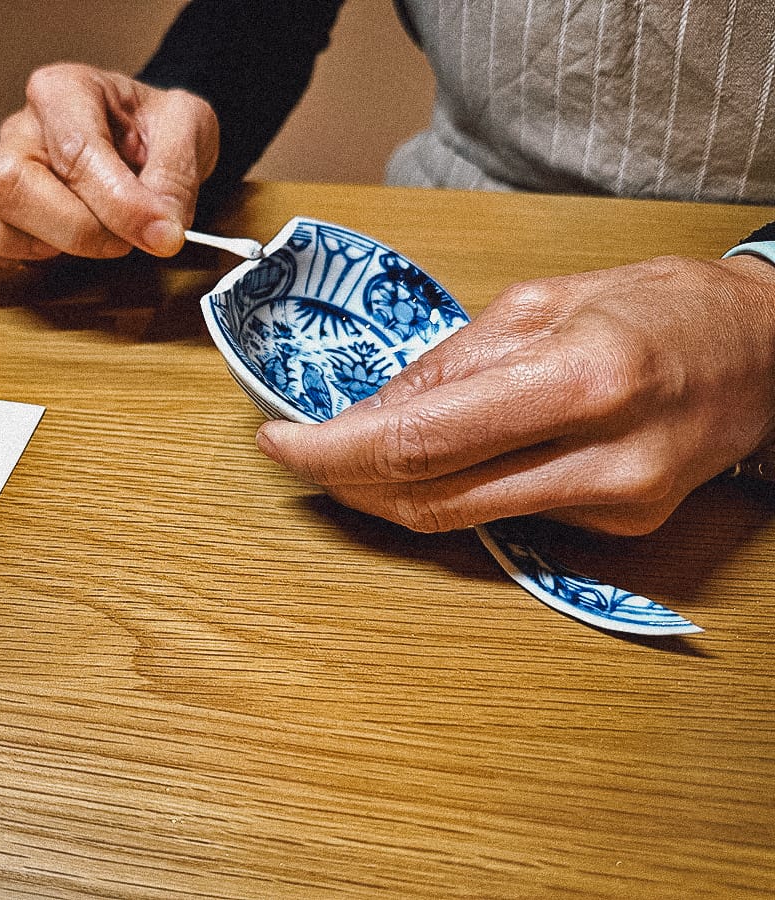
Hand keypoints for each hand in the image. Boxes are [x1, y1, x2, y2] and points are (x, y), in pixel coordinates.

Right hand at [0, 63, 218, 274]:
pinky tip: (36, 259)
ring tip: (74, 246)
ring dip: (25, 247)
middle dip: (73, 231)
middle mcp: (21, 127)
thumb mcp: (190, 130)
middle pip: (10, 184)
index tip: (162, 235)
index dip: (120, 205)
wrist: (144, 138)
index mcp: (66, 91)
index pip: (75, 153)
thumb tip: (159, 228)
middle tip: (121, 243)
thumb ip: (177, 175)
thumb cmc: (156, 130)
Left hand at [256, 254, 774, 534]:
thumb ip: (450, 365)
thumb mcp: (542, 302)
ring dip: (384, 495)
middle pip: (427, 498)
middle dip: (344, 480)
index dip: (331, 450)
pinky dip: (450, 494)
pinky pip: (503, 518)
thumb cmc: (661, 307)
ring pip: (456, 522)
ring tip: (344, 459)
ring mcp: (613, 508)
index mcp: (578, 380)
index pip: (419, 441)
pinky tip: (432, 464)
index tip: (279, 442)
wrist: (765, 353)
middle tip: (298, 453)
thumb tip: (368, 412)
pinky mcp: (618, 531)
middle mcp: (599, 460)